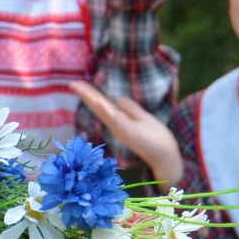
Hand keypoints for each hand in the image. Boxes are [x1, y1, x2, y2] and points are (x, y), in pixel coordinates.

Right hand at [66, 82, 181, 181]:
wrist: (167, 156)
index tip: (74, 83)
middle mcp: (117, 124)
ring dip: (92, 100)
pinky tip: (100, 104)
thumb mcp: (142, 118)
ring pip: (104, 111)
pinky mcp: (130, 133)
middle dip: (85, 94)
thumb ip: (130, 109)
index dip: (88, 93)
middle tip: (71, 83)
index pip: (101, 103)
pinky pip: (116, 120)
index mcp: (119, 119)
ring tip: (79, 87)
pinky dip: (107, 112)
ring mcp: (122, 129)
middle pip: (99, 106)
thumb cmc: (157, 139)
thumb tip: (118, 99)